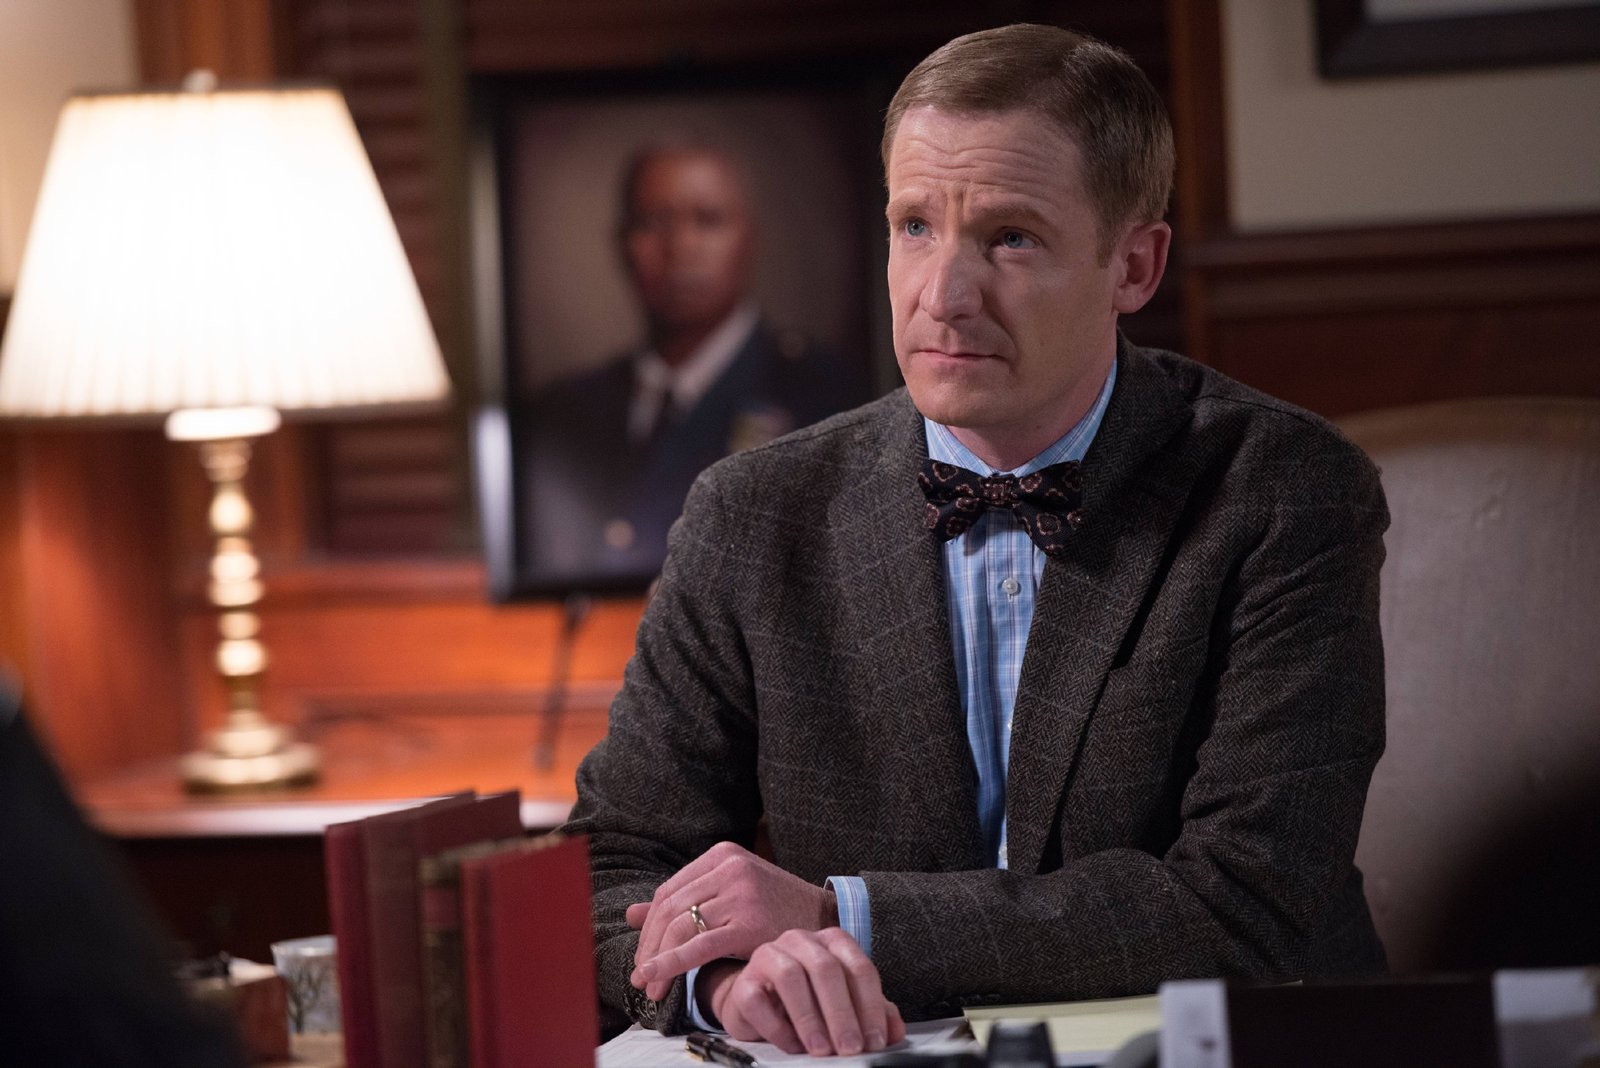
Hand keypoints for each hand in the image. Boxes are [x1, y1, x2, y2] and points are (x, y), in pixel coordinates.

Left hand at [627, 841, 836, 999]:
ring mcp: (740, 892)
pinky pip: (700, 945)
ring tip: (651, 988)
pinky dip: (672, 964)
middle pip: (671, 908)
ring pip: (681, 926)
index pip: (670, 891)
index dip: (649, 927)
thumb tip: (629, 913)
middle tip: (640, 978)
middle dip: (649, 946)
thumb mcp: (729, 895)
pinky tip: (657, 980)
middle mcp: (729, 867)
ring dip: (658, 960)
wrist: (826, 921)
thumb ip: (684, 901)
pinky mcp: (749, 922)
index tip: (643, 957)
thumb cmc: (775, 910)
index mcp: (723, 855)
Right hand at [705, 929, 905, 1056]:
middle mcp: (801, 941)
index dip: (870, 1006)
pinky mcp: (745, 982)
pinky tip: (793, 1045)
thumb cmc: (807, 1001)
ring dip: (810, 1018)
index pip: (859, 967)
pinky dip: (778, 1027)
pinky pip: (758, 1000)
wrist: (760, 1005)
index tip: (876, 1039)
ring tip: (821, 1049)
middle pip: (826, 969)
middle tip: (850, 1047)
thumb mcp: (845, 1005)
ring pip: (791, 976)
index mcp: (831, 942)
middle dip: (842, 1013)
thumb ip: (872, 1013)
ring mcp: (769, 956)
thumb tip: (894, 1032)